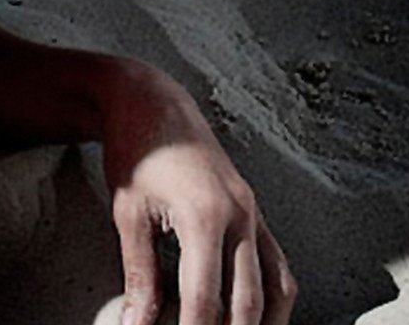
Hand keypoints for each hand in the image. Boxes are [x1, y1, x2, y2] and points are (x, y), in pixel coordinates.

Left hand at [99, 64, 297, 324]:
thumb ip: (139, 274)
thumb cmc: (137, 152)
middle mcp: (242, 217)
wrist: (154, 105)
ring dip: (262, 324)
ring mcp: (255, 215)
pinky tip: (258, 318)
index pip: (205, 299)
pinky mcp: (257, 213)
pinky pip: (279, 266)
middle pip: (246, 302)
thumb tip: (136, 324)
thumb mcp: (129, 214)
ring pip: (276, 288)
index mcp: (206, 217)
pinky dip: (274, 299)